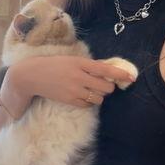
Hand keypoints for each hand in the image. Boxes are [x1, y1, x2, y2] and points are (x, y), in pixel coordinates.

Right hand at [18, 55, 134, 107]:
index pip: (105, 69)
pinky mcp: (69, 100)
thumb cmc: (54, 65)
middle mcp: (79, 76)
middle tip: (103, 85)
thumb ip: (88, 65)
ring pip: (99, 98)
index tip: (131, 77)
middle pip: (106, 87)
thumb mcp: (72, 60)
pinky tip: (83, 96)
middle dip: (108, 87)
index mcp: (80, 63)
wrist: (32, 75)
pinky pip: (88, 105)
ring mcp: (74, 90)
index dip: (120, 74)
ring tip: (91, 91)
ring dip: (99, 96)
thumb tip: (107, 71)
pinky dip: (89, 102)